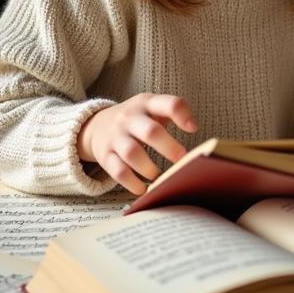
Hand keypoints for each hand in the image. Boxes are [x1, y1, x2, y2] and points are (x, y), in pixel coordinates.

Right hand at [77, 94, 198, 194]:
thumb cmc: (136, 119)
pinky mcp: (105, 155)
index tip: (194, 129)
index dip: (183, 116)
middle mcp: (130, 118)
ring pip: (132, 153)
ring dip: (149, 168)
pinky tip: (143, 189)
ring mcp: (115, 136)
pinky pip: (118, 171)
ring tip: (160, 177)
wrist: (96, 124)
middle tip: (182, 159)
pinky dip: (132, 183)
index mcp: (147, 103)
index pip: (169, 104)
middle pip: (151, 132)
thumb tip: (197, 132)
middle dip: (169, 147)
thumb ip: (173, 113)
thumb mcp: (152, 108)